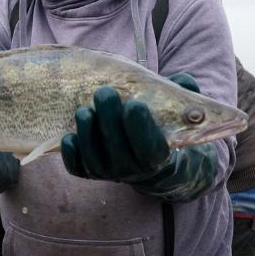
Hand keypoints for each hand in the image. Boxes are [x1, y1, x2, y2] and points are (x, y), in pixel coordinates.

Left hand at [60, 78, 216, 201]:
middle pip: (118, 151)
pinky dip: (71, 152)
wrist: (148, 161)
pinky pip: (76, 168)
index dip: (140, 127)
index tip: (134, 103)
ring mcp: (108, 173)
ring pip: (94, 158)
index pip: (149, 149)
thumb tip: (183, 82)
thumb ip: (184, 96)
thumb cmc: (160, 126)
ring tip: (84, 110)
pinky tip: (70, 135)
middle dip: (109, 119)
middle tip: (104, 92)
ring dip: (87, 133)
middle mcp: (132, 170)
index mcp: (157, 157)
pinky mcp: (88, 173)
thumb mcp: (177, 112)